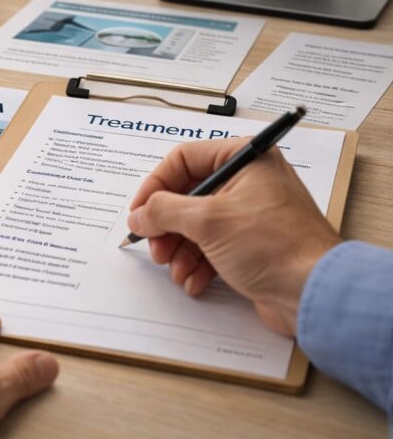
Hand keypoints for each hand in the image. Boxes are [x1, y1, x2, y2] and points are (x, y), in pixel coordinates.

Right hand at [127, 138, 340, 336]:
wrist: (315, 294)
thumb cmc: (274, 246)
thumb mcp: (207, 221)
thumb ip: (162, 211)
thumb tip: (138, 214)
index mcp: (245, 159)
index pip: (183, 160)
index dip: (155, 186)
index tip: (139, 212)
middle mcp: (249, 181)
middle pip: (186, 196)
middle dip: (167, 226)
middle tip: (156, 247)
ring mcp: (251, 214)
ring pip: (196, 225)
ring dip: (180, 250)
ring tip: (177, 269)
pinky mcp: (253, 244)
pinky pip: (212, 247)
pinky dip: (198, 264)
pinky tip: (195, 280)